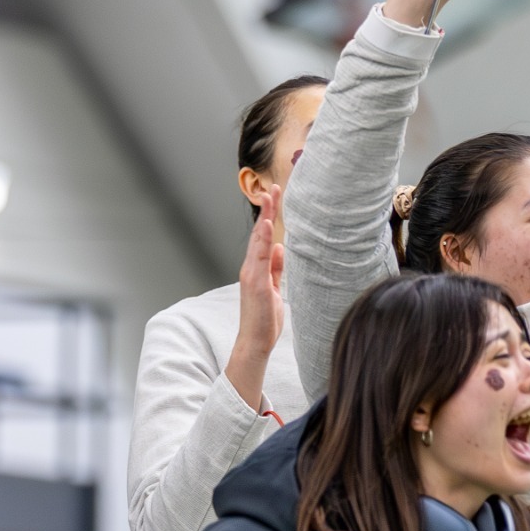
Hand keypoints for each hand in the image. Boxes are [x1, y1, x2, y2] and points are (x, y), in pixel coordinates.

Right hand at [224, 214, 285, 412]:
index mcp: (256, 269)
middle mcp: (251, 269)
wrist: (255, 341)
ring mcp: (251, 276)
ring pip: (257, 242)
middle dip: (266, 211)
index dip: (268, 217)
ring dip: (264, 220)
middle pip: (258, 234)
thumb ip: (275, 269)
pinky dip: (262, 243)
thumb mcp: (274, 289)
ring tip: (269, 199)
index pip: (263, 238)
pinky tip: (267, 229)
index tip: (275, 198)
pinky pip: (259, 260)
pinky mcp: (256, 285)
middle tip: (272, 189)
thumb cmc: (264, 318)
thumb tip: (279, 248)